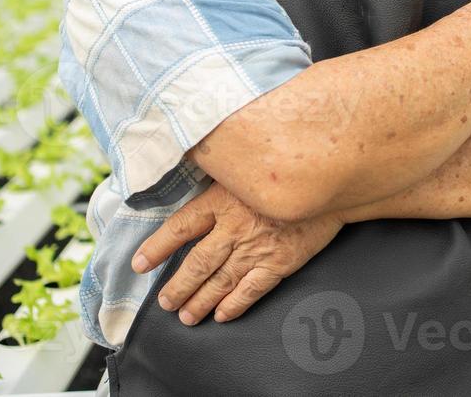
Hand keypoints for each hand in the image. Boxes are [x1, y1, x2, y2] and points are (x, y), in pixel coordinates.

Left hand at [131, 180, 345, 324]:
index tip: (140, 264)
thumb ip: (218, 164)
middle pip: (196, 264)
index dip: (157, 248)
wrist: (330, 179)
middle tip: (165, 303)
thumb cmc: (287, 165)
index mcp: (221, 199)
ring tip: (186, 315)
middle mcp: (234, 227)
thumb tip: (190, 156)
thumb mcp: (245, 159)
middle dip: (177, 287)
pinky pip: (251, 290)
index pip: (179, 228)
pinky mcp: (280, 262)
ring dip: (200, 302)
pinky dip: (235, 305)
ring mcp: (257, 248)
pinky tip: (223, 315)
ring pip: (219, 282)